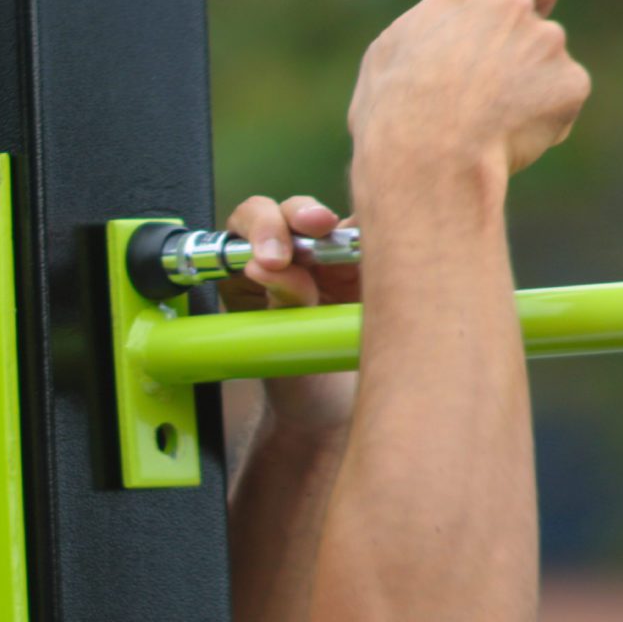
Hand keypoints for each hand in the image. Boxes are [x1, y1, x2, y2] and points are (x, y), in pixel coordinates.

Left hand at [218, 195, 358, 434]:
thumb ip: (278, 304)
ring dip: (337, 225)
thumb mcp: (278, 345)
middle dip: (297, 214)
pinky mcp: (362, 268)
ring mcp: (325, 260)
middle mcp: (285, 258)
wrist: (326, 408)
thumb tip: (268, 267)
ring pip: (330, 221)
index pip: (244, 229)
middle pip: (285, 213)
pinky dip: (375, 236)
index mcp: (247, 272)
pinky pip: (369, 240)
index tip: (271, 258)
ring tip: (345, 240)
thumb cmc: (291, 378)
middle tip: (314, 226)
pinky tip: (378, 247)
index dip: (258, 229)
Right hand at [348, 0, 589, 176]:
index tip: (525, 17)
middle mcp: (512, 9)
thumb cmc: (393, 115)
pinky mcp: (569, 83)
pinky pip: (560, 103)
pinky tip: (504, 141)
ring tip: (485, 128)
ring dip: (528, 91)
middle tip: (490, 96)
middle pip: (538, 25)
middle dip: (522, 56)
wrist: (426, 157)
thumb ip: (431, 31)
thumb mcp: (388, 57)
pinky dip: (541, 121)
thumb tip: (442, 34)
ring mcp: (547, 43)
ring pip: (547, 67)